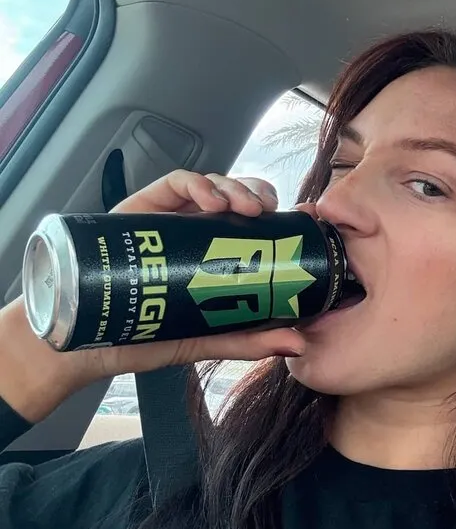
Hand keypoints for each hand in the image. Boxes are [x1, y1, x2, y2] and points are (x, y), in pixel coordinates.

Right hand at [0, 171, 311, 422]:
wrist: (80, 346)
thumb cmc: (141, 338)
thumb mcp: (203, 338)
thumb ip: (246, 340)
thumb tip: (297, 343)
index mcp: (215, 254)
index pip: (254, 223)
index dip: (280, 214)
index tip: (301, 221)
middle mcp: (195, 231)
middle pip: (236, 197)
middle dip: (259, 194)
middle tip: (270, 212)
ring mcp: (169, 217)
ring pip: (211, 184)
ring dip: (234, 187)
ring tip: (245, 207)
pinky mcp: (142, 207)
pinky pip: (176, 182)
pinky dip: (199, 183)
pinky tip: (211, 200)